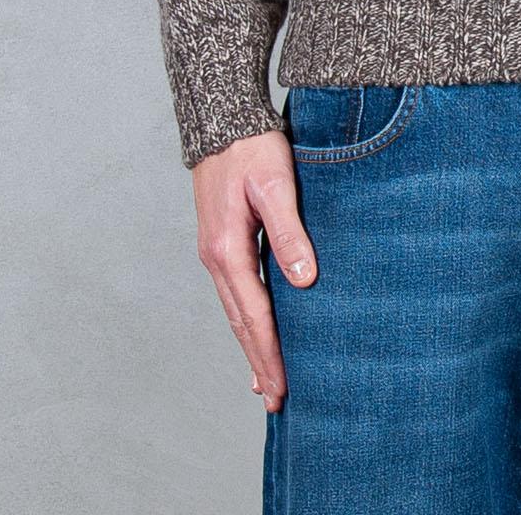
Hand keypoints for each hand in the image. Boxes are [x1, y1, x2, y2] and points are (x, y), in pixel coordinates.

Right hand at [191, 127, 318, 412]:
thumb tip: (304, 281)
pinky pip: (236, 292)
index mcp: (227, 249)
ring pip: (236, 310)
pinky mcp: (223, 242)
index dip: (269, 353)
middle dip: (258, 362)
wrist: (224, 119)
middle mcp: (216, 257)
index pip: (253, 315)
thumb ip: (289, 232)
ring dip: (251, 345)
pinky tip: (255, 331)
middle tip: (276, 402)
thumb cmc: (253, 148)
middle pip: (240, 321)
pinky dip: (246, 319)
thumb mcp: (276, 186)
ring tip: (265, 381)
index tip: (283, 387)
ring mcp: (216, 251)